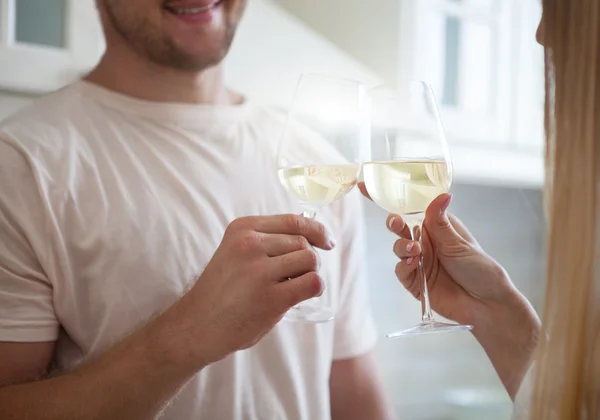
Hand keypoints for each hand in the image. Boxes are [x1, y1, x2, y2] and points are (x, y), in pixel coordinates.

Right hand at [182, 214, 333, 366]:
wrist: (197, 325)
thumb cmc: (223, 290)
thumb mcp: (236, 251)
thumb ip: (266, 240)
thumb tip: (313, 234)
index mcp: (242, 229)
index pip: (293, 220)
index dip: (316, 230)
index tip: (326, 242)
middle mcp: (249, 245)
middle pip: (303, 242)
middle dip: (307, 260)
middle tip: (293, 277)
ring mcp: (259, 271)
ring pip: (310, 260)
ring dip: (309, 274)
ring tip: (290, 287)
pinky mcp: (271, 298)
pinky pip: (313, 283)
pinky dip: (314, 289)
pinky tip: (299, 297)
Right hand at [358, 182, 526, 326]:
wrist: (487, 304)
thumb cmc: (481, 270)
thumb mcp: (460, 243)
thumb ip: (441, 222)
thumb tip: (441, 195)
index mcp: (437, 226)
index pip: (411, 208)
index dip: (389, 198)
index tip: (366, 185)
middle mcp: (426, 242)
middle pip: (400, 226)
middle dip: (394, 222)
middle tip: (397, 223)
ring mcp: (419, 261)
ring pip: (398, 248)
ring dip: (402, 246)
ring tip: (415, 250)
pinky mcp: (415, 282)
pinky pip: (401, 270)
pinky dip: (404, 266)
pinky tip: (414, 264)